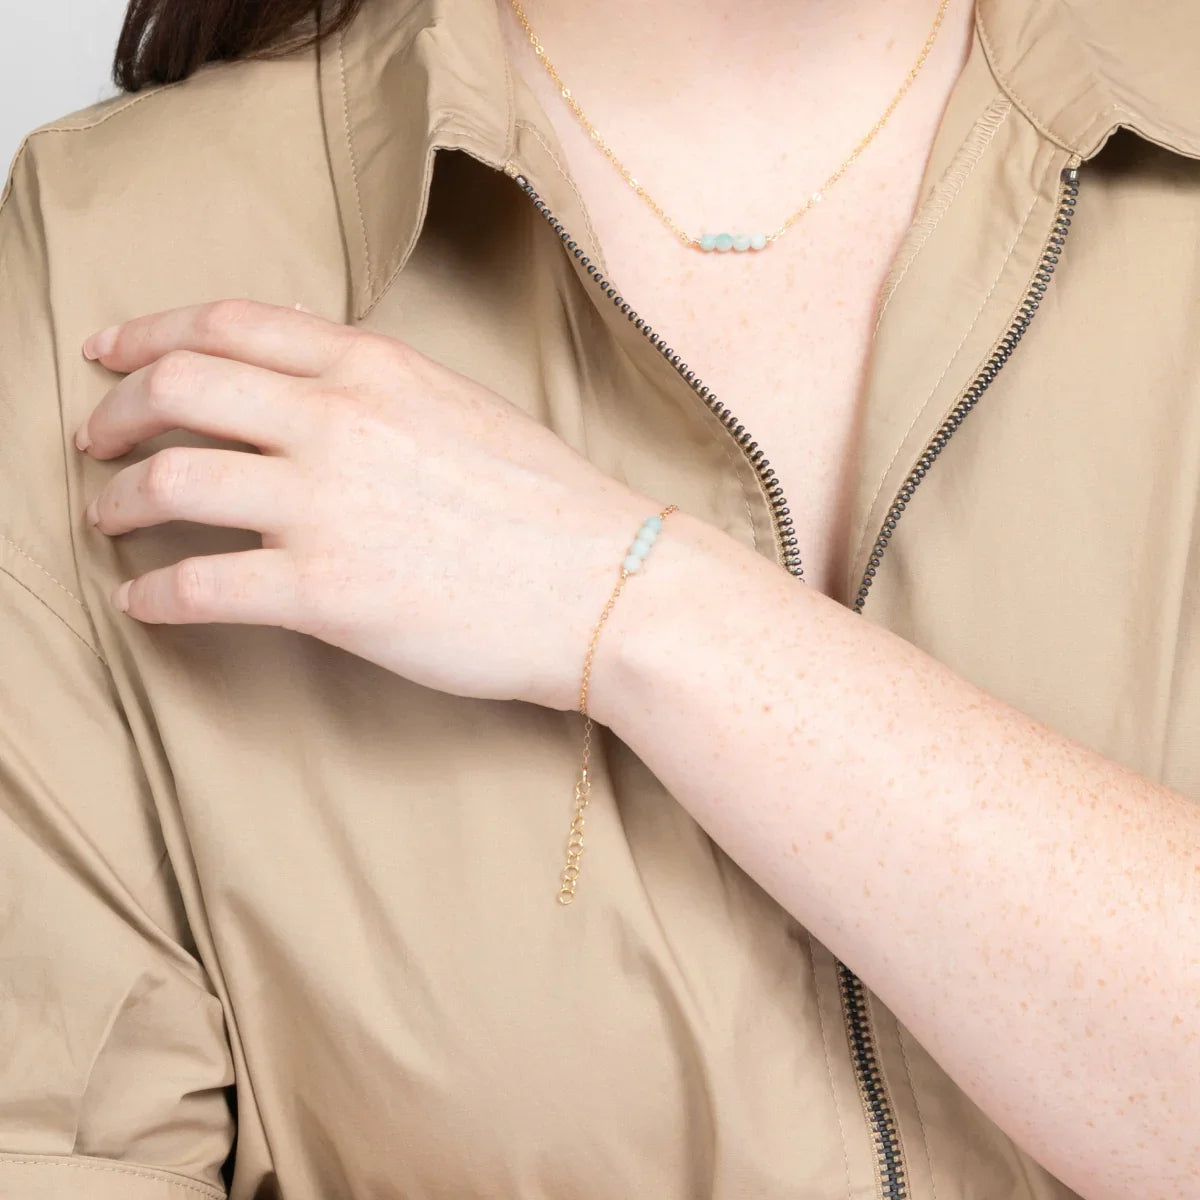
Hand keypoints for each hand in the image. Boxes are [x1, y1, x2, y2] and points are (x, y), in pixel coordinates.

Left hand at [76, 299, 661, 711]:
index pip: (228, 324)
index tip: (110, 354)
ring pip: (169, 481)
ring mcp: (326, 506)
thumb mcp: (463, 406)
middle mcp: (337, 421)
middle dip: (115, 411)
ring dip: (119, 499)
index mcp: (374, 368)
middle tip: (96, 439)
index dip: (148, 333)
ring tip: (108, 517)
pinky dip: (152, 596)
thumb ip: (378, 382)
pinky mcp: (325, 593)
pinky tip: (143, 604)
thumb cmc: (549, 506)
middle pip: (178, 387)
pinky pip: (198, 586)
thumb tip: (310, 366)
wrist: (607, 585)